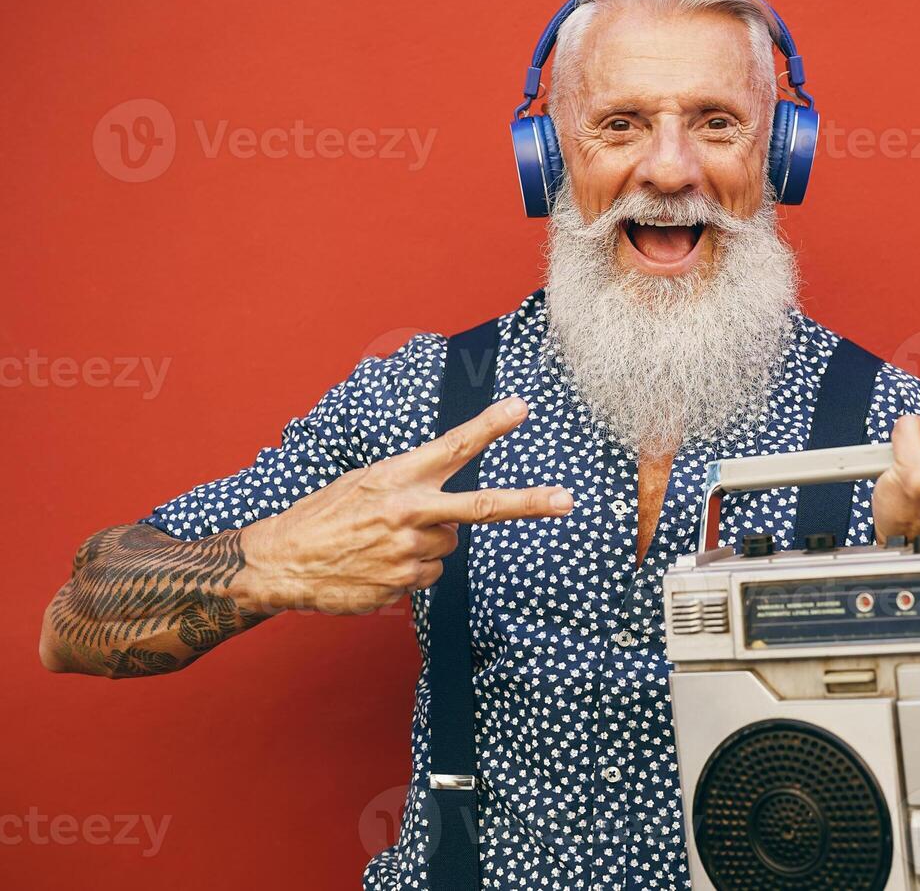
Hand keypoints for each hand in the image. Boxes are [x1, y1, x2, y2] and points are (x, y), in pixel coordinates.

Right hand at [235, 396, 571, 614]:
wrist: (281, 559)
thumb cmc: (327, 513)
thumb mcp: (366, 480)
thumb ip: (412, 483)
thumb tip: (455, 507)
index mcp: (397, 475)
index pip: (452, 446)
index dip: (489, 426)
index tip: (520, 407)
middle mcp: (408, 510)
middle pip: (482, 505)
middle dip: (529, 501)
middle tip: (567, 499)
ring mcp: (408, 550)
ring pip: (449, 545)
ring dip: (427, 543)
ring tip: (384, 542)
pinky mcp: (403, 583)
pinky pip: (429, 574)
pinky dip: (411, 570)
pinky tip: (378, 564)